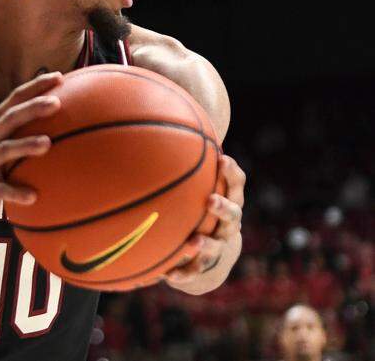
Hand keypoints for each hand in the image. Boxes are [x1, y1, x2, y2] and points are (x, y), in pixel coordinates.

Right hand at [0, 71, 62, 228]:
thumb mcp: (1, 147)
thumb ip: (24, 134)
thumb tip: (68, 125)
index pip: (13, 100)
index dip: (34, 87)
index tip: (59, 77)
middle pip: (9, 119)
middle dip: (32, 108)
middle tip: (57, 103)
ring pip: (3, 150)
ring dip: (25, 145)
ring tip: (47, 143)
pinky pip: (0, 190)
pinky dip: (16, 192)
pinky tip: (34, 196)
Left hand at [165, 154, 245, 286]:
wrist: (208, 255)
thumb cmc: (198, 210)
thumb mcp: (197, 188)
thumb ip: (185, 166)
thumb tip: (168, 129)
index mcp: (228, 201)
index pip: (236, 183)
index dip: (231, 172)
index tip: (222, 159)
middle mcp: (227, 224)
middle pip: (233, 215)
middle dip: (223, 207)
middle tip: (210, 200)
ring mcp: (218, 246)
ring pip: (216, 245)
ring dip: (206, 243)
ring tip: (193, 241)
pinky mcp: (204, 266)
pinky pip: (194, 272)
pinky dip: (183, 273)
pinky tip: (167, 276)